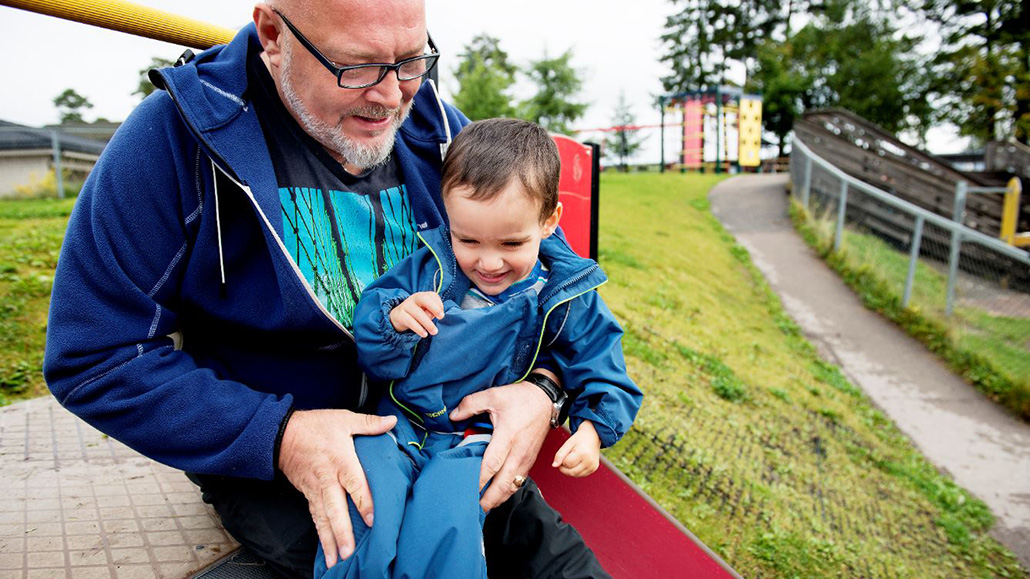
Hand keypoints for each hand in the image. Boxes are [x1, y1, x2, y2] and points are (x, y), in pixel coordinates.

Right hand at [277, 409, 396, 567]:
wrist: (282, 433)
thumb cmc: (316, 426)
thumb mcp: (344, 419)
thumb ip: (369, 423)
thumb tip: (391, 421)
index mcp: (340, 460)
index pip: (354, 484)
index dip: (363, 501)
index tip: (371, 519)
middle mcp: (327, 479)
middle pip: (335, 508)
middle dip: (342, 531)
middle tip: (348, 552)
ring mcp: (316, 489)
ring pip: (322, 518)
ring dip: (329, 540)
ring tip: (336, 560)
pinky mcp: (308, 495)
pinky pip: (315, 517)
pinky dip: (320, 535)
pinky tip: (327, 550)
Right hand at [388, 292, 443, 337]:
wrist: (398, 316)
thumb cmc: (416, 314)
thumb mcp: (425, 311)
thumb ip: (431, 312)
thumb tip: (437, 316)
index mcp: (422, 296)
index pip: (432, 296)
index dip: (439, 304)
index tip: (442, 315)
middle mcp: (414, 298)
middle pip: (424, 299)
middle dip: (434, 307)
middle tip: (441, 317)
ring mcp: (406, 305)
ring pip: (417, 313)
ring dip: (428, 323)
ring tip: (434, 332)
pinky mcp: (400, 315)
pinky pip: (410, 321)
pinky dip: (418, 328)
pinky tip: (424, 334)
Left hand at [449, 375, 553, 509]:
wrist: (544, 400)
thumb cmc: (520, 398)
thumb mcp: (493, 395)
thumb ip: (471, 404)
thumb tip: (453, 416)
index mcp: (508, 436)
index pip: (492, 463)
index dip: (479, 479)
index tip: (466, 488)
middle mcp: (518, 452)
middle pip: (503, 483)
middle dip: (488, 498)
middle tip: (472, 509)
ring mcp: (525, 459)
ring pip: (512, 486)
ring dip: (497, 499)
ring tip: (482, 508)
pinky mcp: (529, 462)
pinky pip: (518, 482)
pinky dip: (507, 493)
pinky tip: (496, 498)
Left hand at [552, 420, 600, 476]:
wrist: (593, 436)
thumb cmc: (579, 439)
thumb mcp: (568, 443)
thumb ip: (560, 454)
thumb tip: (554, 466)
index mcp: (583, 453)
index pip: (567, 463)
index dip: (562, 460)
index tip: (564, 454)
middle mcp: (589, 462)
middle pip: (571, 472)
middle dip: (564, 468)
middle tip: (564, 460)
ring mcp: (592, 466)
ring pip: (575, 475)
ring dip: (569, 470)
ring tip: (571, 460)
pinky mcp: (593, 469)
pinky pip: (580, 474)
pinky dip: (576, 471)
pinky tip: (576, 462)